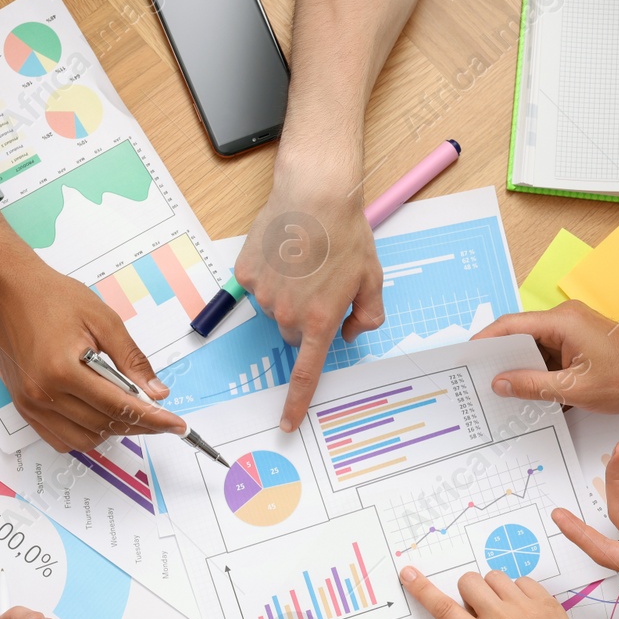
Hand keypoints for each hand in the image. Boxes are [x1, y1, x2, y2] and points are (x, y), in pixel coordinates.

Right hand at [0, 206, 186, 451]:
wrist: (9, 290)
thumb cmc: (52, 298)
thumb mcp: (104, 321)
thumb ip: (132, 360)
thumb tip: (156, 392)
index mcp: (61, 370)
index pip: (118, 406)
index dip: (152, 418)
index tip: (176, 425)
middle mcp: (41, 393)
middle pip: (103, 425)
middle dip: (139, 425)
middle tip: (162, 418)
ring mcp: (30, 403)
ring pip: (82, 439)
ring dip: (112, 431)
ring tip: (132, 414)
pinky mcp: (24, 406)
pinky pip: (59, 438)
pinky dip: (85, 434)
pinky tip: (101, 418)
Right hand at [235, 176, 384, 431]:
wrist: (314, 194)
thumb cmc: (346, 234)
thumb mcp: (372, 279)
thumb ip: (367, 316)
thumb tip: (350, 334)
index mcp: (319, 321)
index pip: (305, 374)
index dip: (295, 402)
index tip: (287, 424)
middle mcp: (286, 314)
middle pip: (293, 333)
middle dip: (306, 318)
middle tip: (320, 284)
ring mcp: (263, 294)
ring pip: (275, 309)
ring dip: (288, 294)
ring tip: (303, 260)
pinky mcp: (246, 274)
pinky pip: (257, 286)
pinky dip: (270, 274)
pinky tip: (284, 252)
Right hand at [401, 566, 618, 618]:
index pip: (444, 609)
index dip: (422, 589)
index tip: (409, 574)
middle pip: (468, 582)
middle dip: (466, 595)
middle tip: (479, 617)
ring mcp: (527, 608)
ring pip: (494, 576)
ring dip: (491, 591)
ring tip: (504, 615)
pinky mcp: (548, 601)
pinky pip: (522, 579)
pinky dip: (517, 591)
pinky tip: (524, 613)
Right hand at [474, 302, 618, 411]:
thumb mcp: (575, 388)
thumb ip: (532, 385)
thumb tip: (500, 382)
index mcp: (562, 322)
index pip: (511, 326)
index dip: (486, 340)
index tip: (467, 356)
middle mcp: (565, 318)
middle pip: (521, 335)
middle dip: (501, 357)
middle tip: (479, 378)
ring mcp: (573, 328)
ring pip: (535, 346)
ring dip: (521, 366)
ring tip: (502, 388)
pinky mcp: (580, 340)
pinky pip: (550, 351)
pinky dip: (539, 369)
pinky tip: (530, 389)